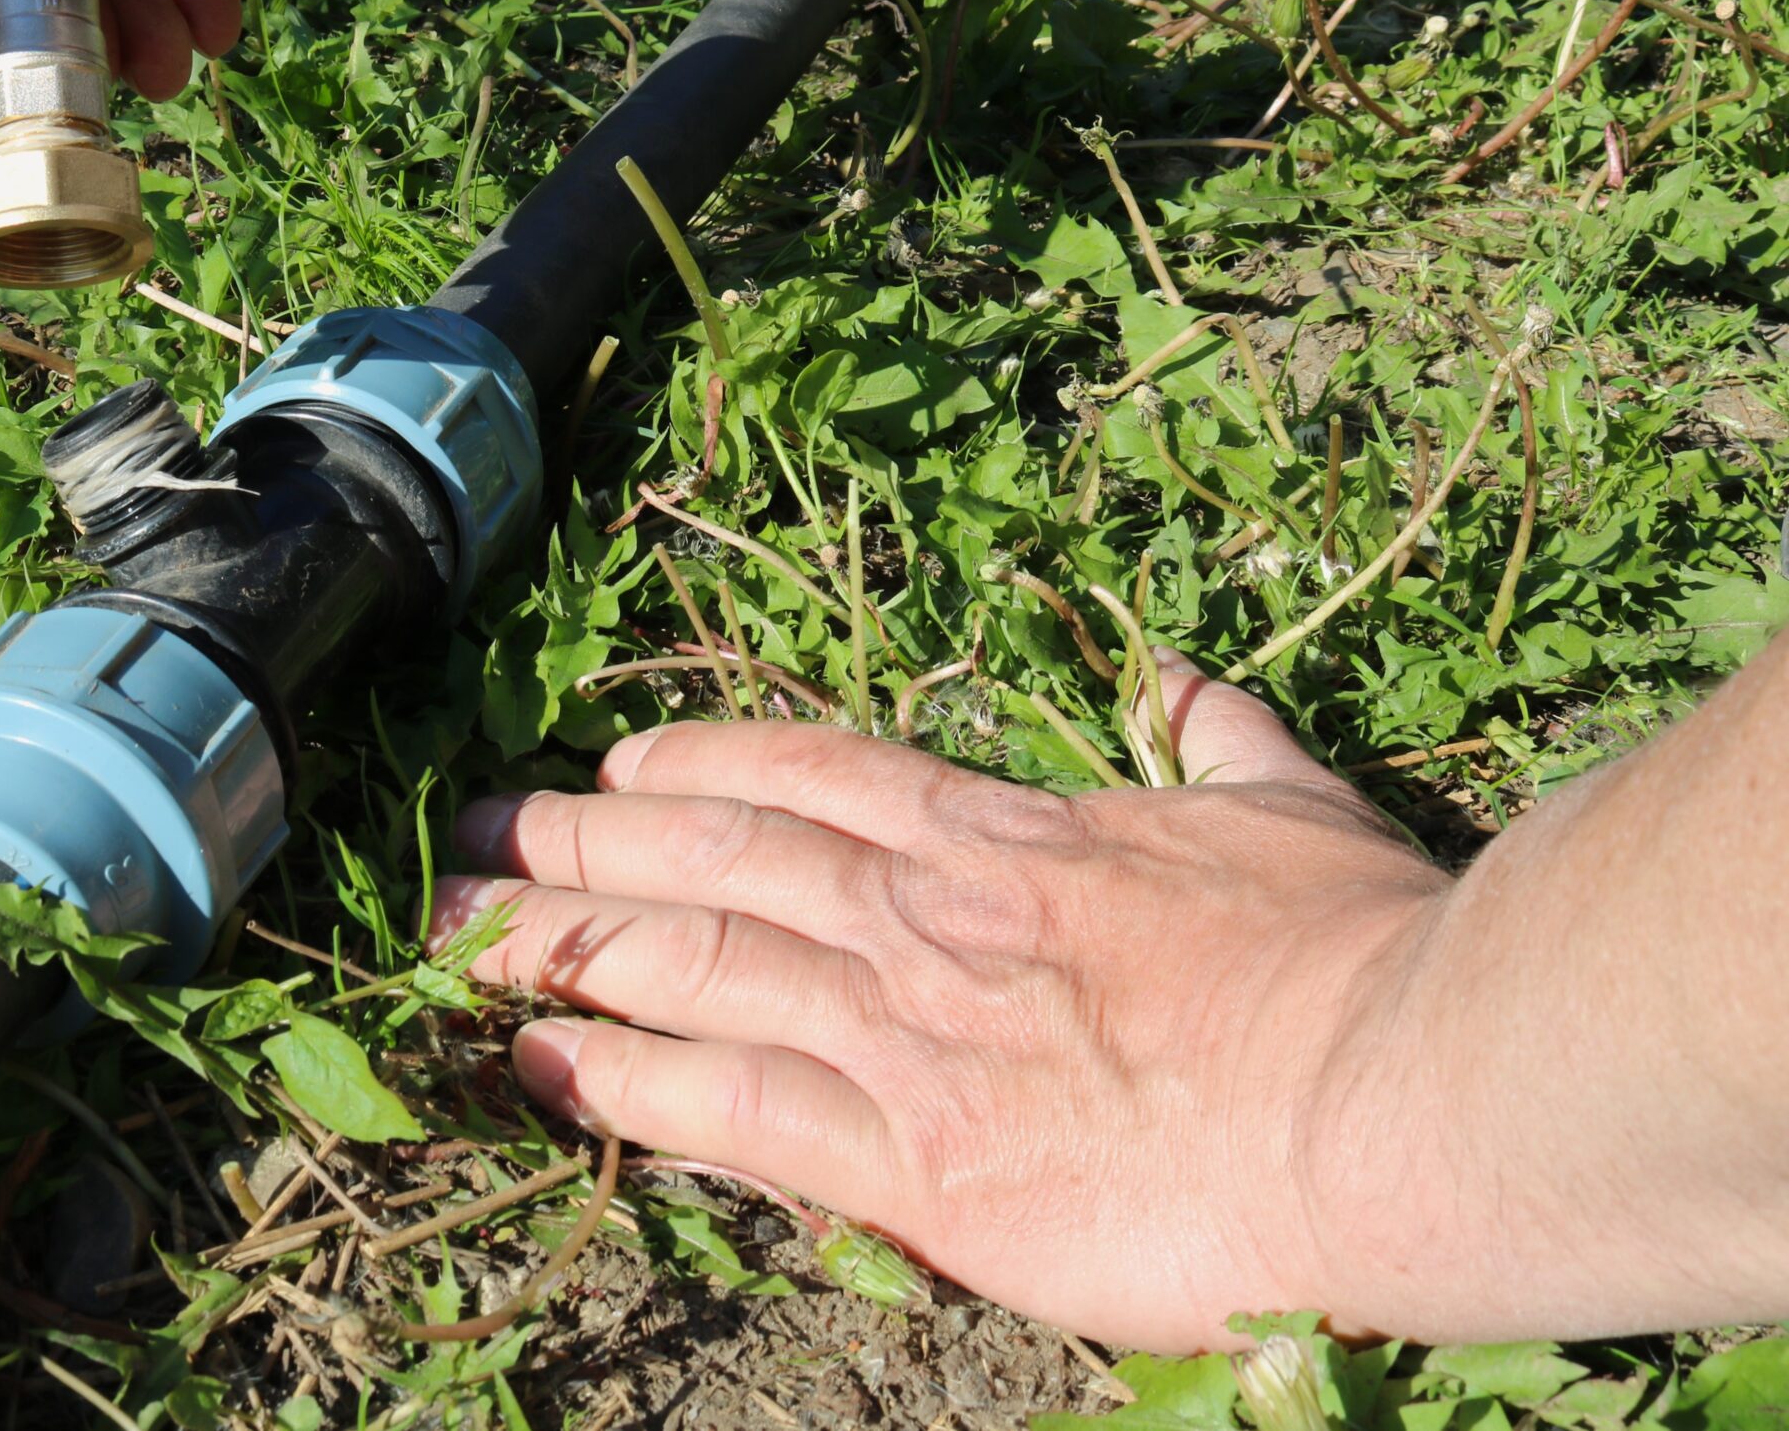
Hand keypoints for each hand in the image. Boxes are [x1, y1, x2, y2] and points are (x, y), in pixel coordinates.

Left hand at [432, 652, 1449, 1351]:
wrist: (1395, 1092)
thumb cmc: (1359, 952)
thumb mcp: (1292, 804)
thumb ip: (1216, 738)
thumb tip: (1181, 677)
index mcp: (1004, 832)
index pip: (809, 774)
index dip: (696, 768)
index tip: (614, 769)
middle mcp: (923, 916)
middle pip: (706, 860)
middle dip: (571, 847)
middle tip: (462, 838)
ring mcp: (905, 1033)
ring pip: (687, 967)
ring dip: (554, 946)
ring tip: (444, 938)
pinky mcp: (914, 1162)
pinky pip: (731, 1111)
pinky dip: (626, 1082)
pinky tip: (541, 1067)